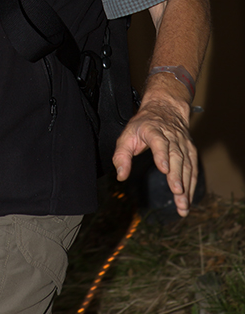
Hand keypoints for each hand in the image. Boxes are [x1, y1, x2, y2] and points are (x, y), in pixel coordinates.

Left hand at [112, 97, 197, 216]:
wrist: (166, 109)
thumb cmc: (143, 125)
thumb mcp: (127, 134)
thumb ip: (122, 155)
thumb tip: (121, 176)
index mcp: (153, 130)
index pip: (159, 142)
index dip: (162, 154)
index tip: (164, 169)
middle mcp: (171, 137)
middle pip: (176, 156)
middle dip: (177, 176)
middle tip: (177, 192)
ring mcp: (183, 144)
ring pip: (186, 165)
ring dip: (186, 186)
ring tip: (183, 205)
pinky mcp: (190, 150)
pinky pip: (192, 169)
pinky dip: (192, 185)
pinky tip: (189, 200)